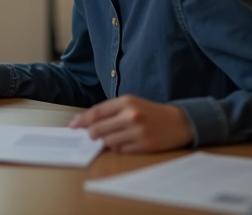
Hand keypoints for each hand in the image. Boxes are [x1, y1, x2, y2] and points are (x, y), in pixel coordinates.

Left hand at [69, 95, 193, 152]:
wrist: (179, 122)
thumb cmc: (150, 112)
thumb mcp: (131, 104)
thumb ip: (111, 111)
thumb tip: (87, 121)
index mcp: (127, 101)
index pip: (97, 112)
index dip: (82, 120)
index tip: (73, 125)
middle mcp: (131, 115)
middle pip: (99, 129)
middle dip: (91, 134)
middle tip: (91, 135)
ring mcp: (138, 131)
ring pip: (108, 141)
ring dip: (106, 142)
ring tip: (114, 137)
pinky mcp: (145, 145)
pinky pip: (121, 150)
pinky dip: (119, 148)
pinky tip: (126, 142)